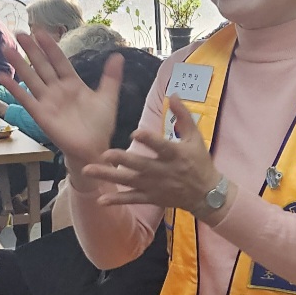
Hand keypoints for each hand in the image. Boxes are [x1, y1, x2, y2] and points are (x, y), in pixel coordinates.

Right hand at [0, 30, 120, 173]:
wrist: (94, 148)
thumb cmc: (100, 125)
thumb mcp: (107, 97)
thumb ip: (111, 77)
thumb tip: (118, 55)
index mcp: (72, 83)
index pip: (59, 60)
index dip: (50, 46)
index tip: (41, 31)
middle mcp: (57, 89)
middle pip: (42, 65)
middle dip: (31, 49)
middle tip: (20, 32)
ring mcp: (47, 101)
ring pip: (31, 77)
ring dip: (19, 63)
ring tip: (6, 48)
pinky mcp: (40, 114)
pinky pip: (25, 98)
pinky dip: (14, 87)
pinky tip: (2, 75)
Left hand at [80, 94, 224, 214]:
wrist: (207, 194)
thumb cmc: (200, 162)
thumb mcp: (195, 138)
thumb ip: (183, 116)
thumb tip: (173, 94)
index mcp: (175, 155)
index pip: (161, 146)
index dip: (149, 140)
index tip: (135, 133)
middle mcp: (163, 171)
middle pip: (140, 165)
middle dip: (122, 159)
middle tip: (104, 154)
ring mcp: (155, 186)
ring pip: (130, 181)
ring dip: (109, 176)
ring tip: (89, 171)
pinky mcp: (152, 197)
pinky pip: (132, 199)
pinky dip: (117, 199)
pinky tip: (101, 199)